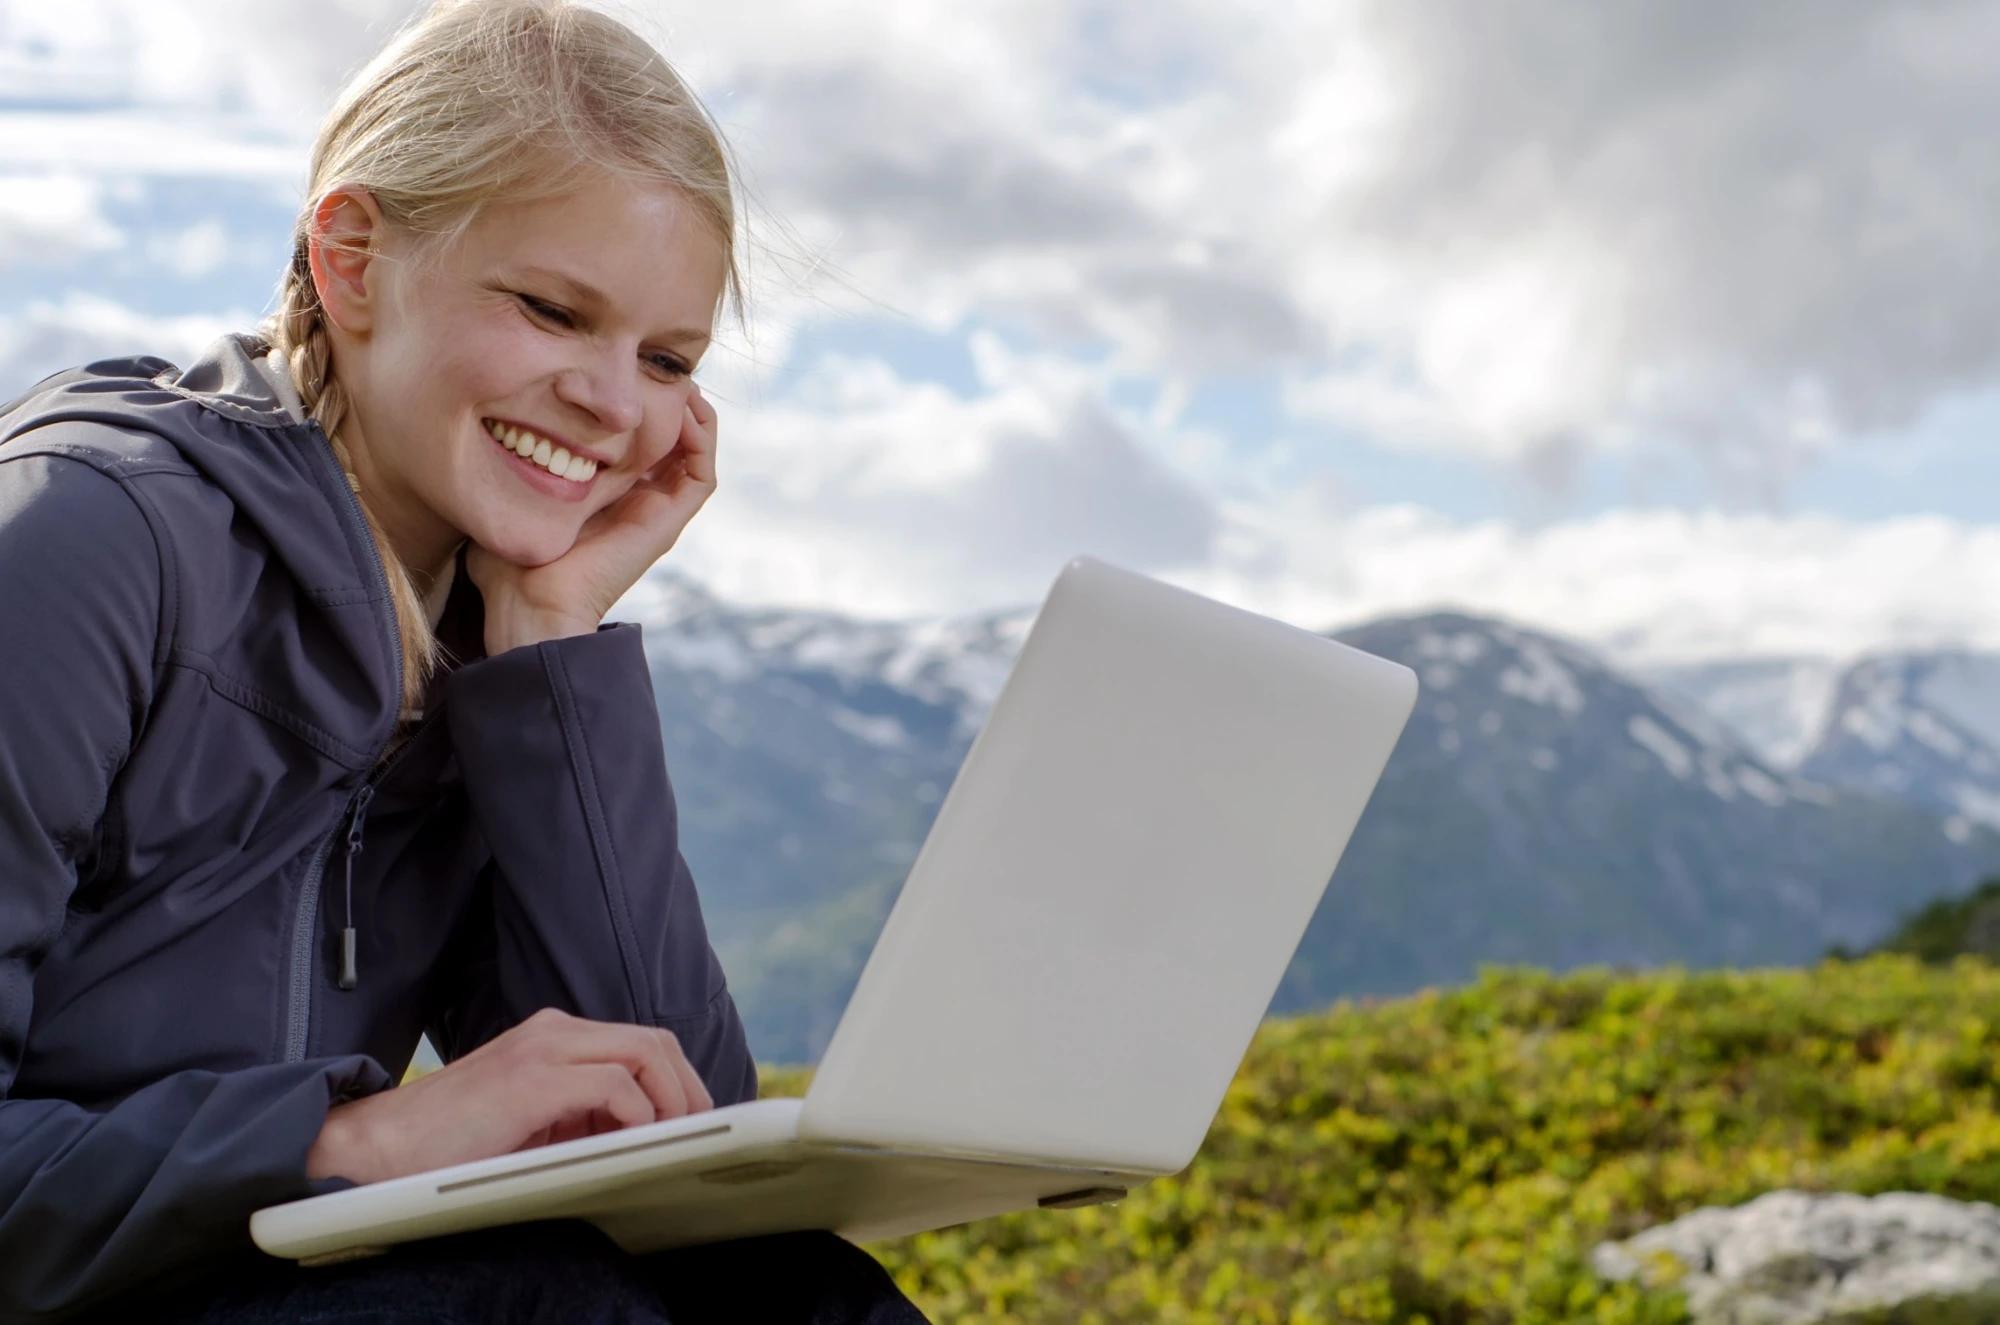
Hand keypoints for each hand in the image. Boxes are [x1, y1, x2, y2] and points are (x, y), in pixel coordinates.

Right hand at [305, 1007, 714, 1185]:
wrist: (380, 1147)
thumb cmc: (451, 1143)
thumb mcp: (530, 1122)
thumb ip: (578, 1115)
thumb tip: (640, 1133)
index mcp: (552, 1037)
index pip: (639, 1041)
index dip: (677, 1077)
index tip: (693, 1117)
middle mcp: (553, 1032)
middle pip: (653, 1040)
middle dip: (688, 1085)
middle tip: (698, 1129)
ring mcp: (543, 1050)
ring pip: (644, 1053)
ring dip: (672, 1098)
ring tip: (675, 1137)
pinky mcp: (533, 1079)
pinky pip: (616, 1083)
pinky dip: (639, 1112)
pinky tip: (635, 1139)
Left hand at [470, 384, 716, 653]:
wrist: (526, 604)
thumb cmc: (506, 560)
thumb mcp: (506, 494)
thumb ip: (508, 462)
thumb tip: (487, 419)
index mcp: (605, 493)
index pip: (636, 437)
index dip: (636, 400)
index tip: (619, 368)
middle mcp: (637, 500)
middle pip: (671, 438)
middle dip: (667, 397)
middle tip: (652, 363)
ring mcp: (656, 512)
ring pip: (695, 452)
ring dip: (692, 413)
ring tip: (676, 379)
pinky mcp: (666, 524)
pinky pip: (701, 475)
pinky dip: (701, 439)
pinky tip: (681, 410)